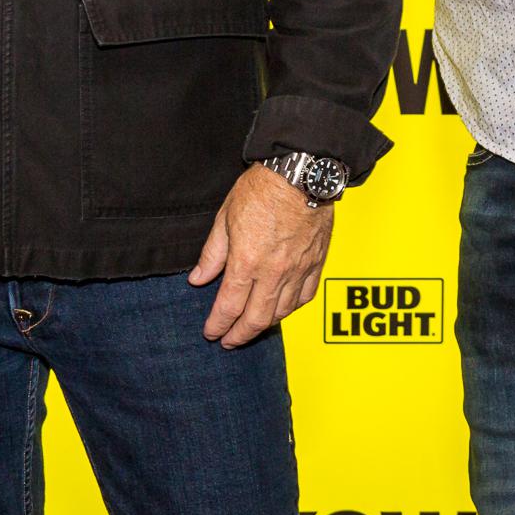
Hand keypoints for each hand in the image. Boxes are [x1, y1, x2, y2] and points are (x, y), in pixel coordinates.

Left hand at [189, 165, 338, 346]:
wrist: (301, 173)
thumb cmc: (262, 189)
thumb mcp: (225, 217)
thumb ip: (212, 253)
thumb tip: (198, 278)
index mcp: (246, 261)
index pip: (228, 305)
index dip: (217, 324)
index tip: (211, 333)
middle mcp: (273, 272)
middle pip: (256, 318)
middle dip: (239, 335)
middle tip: (229, 341)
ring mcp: (298, 270)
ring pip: (282, 313)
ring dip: (264, 326)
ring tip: (251, 328)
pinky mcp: (316, 263)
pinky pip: (305, 297)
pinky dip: (291, 309)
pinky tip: (282, 310)